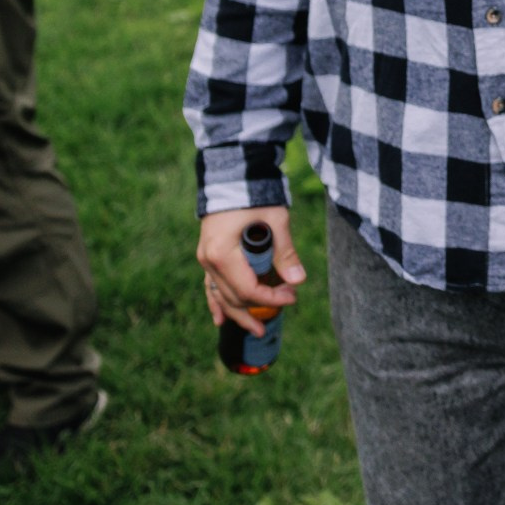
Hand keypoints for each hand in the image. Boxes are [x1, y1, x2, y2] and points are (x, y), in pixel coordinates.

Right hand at [197, 207, 305, 334]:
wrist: (233, 173)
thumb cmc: (255, 195)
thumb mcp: (275, 221)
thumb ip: (285, 252)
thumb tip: (298, 280)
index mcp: (223, 254)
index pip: (248, 289)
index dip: (272, 297)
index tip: (293, 295)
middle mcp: (209, 260)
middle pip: (234, 297)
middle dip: (260, 305)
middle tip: (286, 307)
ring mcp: (205, 258)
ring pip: (221, 295)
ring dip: (239, 313)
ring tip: (258, 330)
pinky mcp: (208, 255)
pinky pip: (211, 285)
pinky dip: (217, 302)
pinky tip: (221, 320)